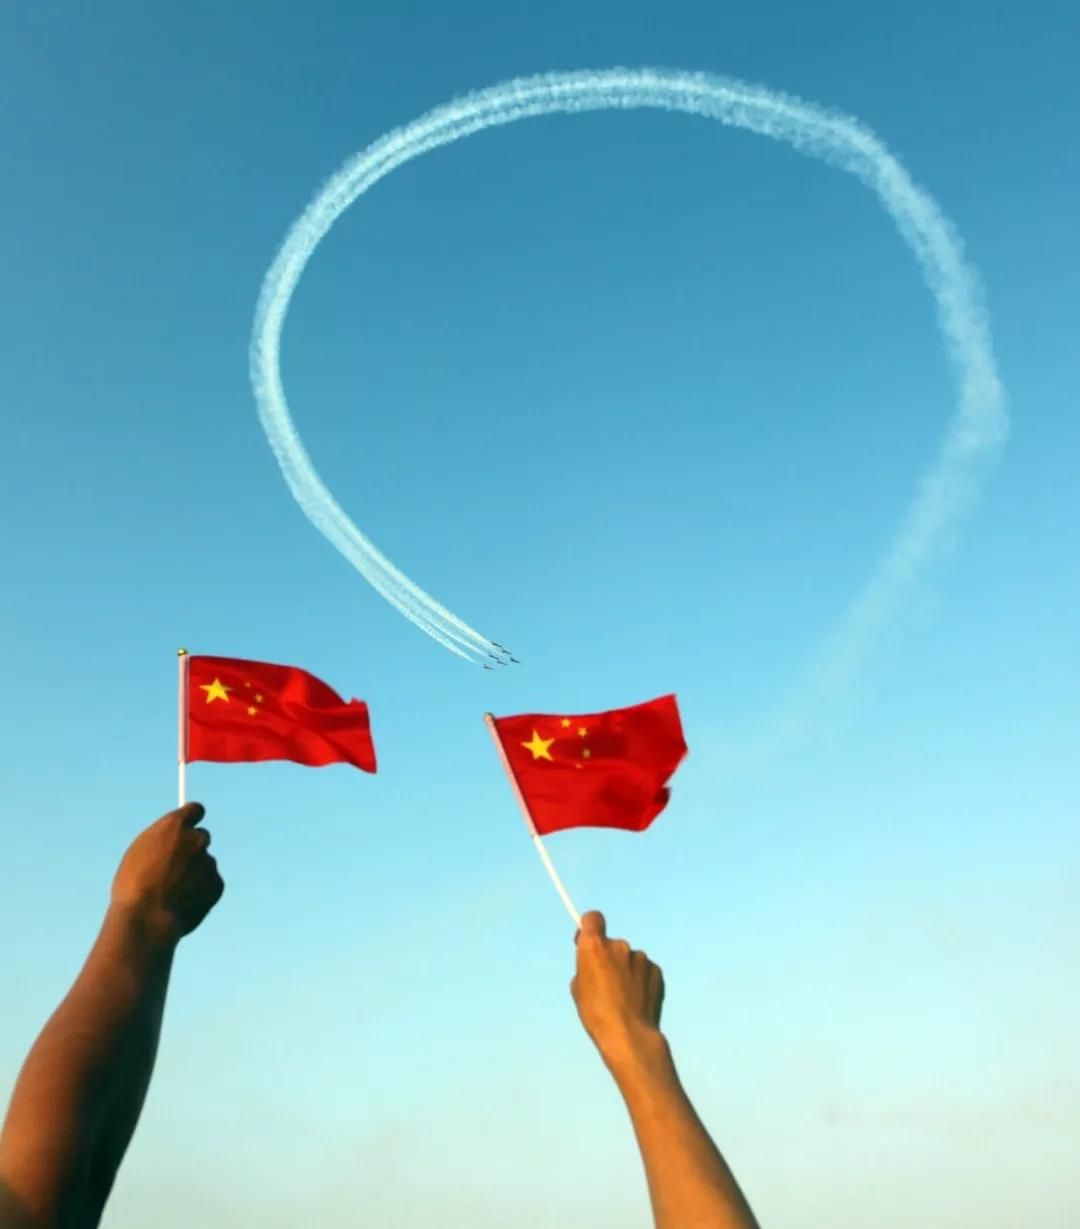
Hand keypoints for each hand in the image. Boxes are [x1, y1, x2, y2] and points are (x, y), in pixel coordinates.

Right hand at [110, 802, 223, 943]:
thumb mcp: (138, 855)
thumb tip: (169, 841)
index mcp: (175, 825)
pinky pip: (210, 884)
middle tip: (176, 866)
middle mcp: (196, 839)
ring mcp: (209, 861)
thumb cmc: (133, 888)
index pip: (195, 810)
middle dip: (191, 849)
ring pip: (204, 864)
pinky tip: (182, 904)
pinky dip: (200, 892)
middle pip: (201, 837)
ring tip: (171, 894)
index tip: (189, 826)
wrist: (147, 917)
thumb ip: (161, 843)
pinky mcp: (217, 884)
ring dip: (194, 874)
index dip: (192, 819)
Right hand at [571, 910, 664, 1068]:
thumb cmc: (598, 1014)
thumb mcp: (578, 989)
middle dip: (608, 959)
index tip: (587, 941)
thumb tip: (593, 962)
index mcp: (595, 946)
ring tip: (623, 998)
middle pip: (611, 945)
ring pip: (629, 960)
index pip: (593, 918)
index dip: (589, 927)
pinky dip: (640, 981)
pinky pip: (644, 971)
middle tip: (605, 984)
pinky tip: (636, 1001)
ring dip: (625, 971)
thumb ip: (586, 966)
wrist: (629, 1035)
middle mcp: (619, 946)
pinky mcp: (656, 970)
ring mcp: (640, 957)